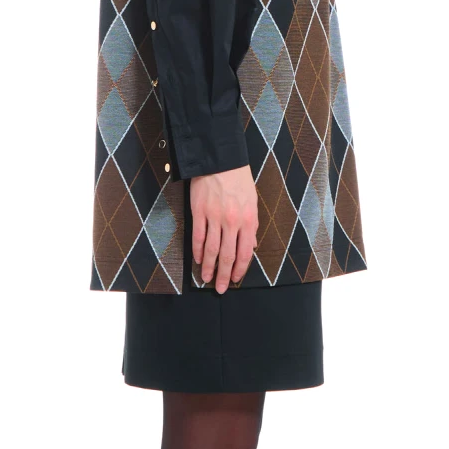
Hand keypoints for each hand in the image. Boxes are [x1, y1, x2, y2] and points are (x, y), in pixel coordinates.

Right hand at [190, 165, 258, 292]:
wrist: (221, 160)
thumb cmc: (239, 181)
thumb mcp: (252, 203)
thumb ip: (251, 226)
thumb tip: (251, 247)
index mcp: (248, 220)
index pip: (244, 253)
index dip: (240, 269)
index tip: (236, 280)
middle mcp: (232, 221)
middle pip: (227, 255)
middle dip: (224, 275)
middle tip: (220, 289)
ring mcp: (214, 217)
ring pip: (210, 249)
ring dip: (208, 267)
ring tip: (206, 278)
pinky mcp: (199, 211)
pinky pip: (197, 236)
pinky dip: (196, 250)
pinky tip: (196, 259)